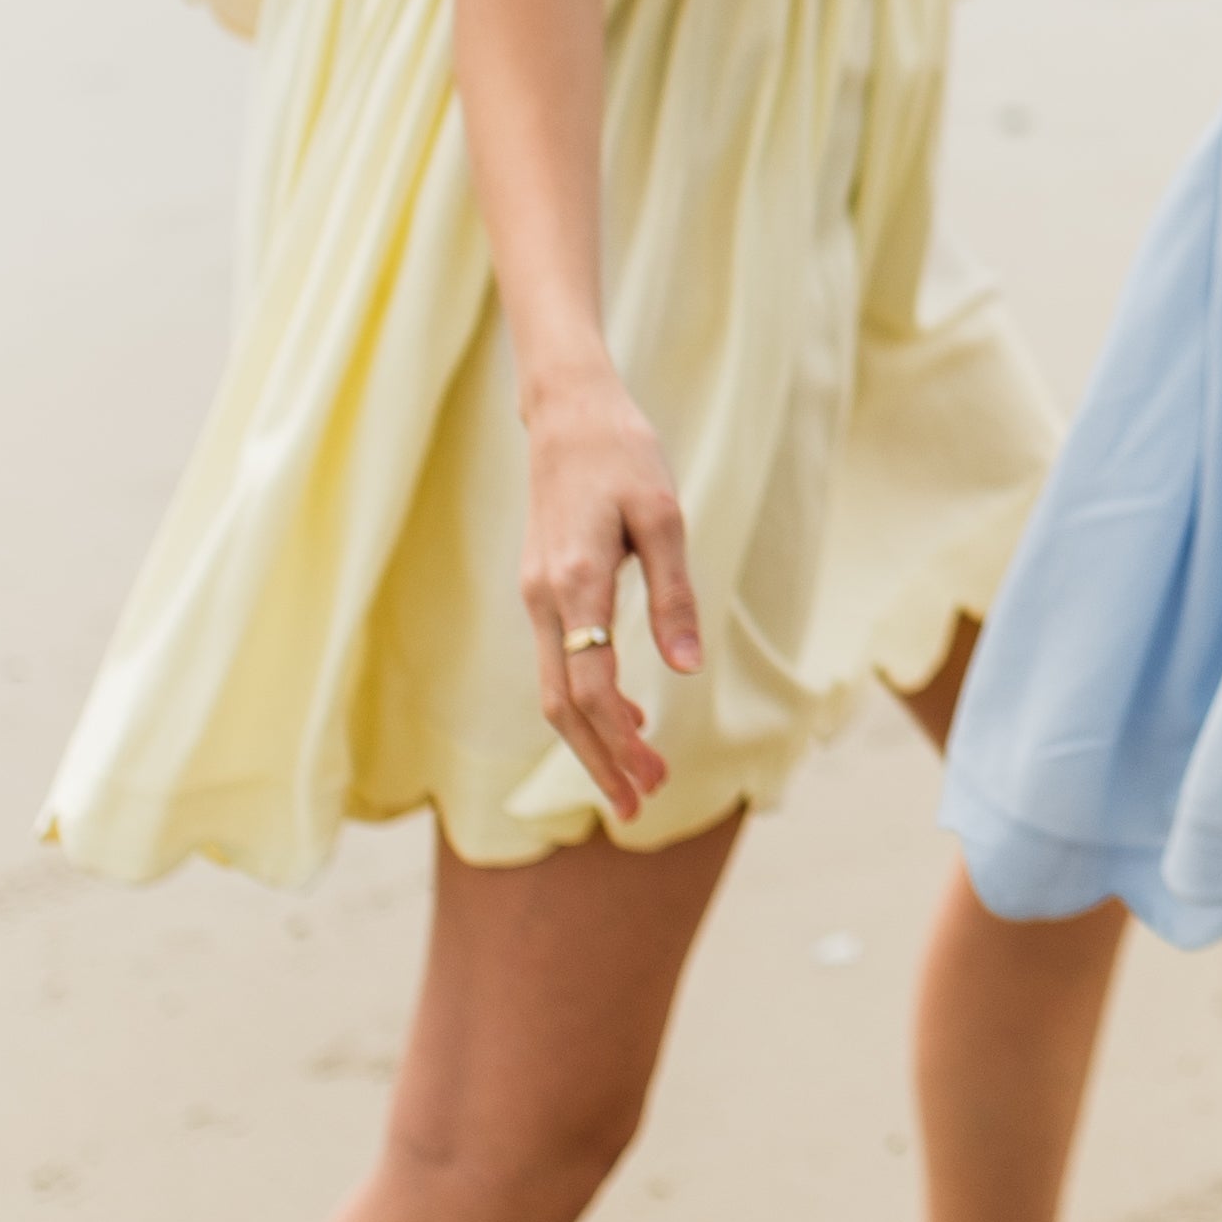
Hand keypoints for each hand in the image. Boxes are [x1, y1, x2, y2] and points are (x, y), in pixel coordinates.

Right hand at [519, 362, 702, 818]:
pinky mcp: (542, 591)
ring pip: (555, 690)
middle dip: (601, 761)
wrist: (568, 413)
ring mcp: (536, 596)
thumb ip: (673, 594)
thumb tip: (685, 668)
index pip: (590, 685)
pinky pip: (558, 662)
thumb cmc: (623, 455)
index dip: (620, 740)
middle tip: (641, 807)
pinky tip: (627, 716)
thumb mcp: (664, 516)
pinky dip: (587, 701)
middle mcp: (544, 597)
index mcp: (575, 580)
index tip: (653, 776)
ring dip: (594, 739)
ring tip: (639, 776)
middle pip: (563, 705)